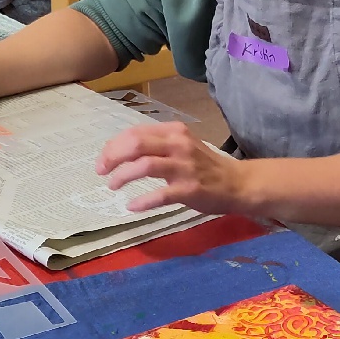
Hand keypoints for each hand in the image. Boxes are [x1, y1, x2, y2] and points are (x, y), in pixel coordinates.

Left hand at [96, 122, 247, 214]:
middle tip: (101, 172)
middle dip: (112, 157)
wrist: (238, 184)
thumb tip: (121, 151)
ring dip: (122, 176)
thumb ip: (157, 145)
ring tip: (113, 185)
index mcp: (174, 131)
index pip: (135, 132)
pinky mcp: (190, 189)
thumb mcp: (183, 146)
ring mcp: (184, 167)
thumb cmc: (206, 166)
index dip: (113, 146)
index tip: (103, 160)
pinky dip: (142, 201)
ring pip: (144, 165)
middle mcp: (178, 144)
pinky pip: (160, 194)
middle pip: (135, 144)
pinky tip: (132, 206)